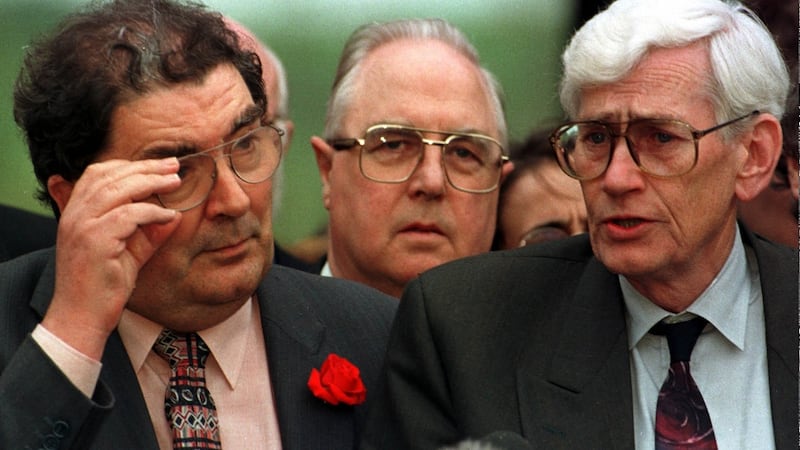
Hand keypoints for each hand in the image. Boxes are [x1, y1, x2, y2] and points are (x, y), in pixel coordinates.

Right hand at [42, 158, 181, 359]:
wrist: (83, 318)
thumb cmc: (104, 286)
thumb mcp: (130, 252)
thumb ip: (148, 232)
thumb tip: (174, 215)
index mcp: (76, 212)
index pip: (97, 174)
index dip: (129, 165)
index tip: (159, 166)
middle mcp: (74, 215)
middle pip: (110, 175)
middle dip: (146, 167)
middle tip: (174, 166)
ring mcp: (81, 226)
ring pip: (118, 190)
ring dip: (151, 182)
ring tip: (175, 182)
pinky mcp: (94, 241)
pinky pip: (128, 216)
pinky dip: (152, 212)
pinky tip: (169, 216)